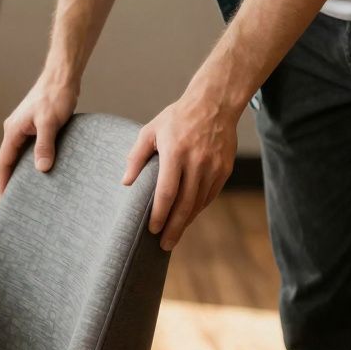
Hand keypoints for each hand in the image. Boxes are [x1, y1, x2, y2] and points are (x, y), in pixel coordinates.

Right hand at [0, 77, 78, 194]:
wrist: (62, 77)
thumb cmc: (55, 96)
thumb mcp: (50, 123)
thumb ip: (45, 146)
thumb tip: (41, 169)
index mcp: (13, 130)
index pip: (4, 162)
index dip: (4, 181)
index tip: (6, 200)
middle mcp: (15, 129)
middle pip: (9, 159)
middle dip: (12, 179)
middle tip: (17, 200)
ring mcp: (25, 126)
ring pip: (20, 153)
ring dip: (23, 169)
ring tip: (31, 188)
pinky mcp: (35, 124)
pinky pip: (30, 147)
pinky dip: (33, 159)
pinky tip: (43, 167)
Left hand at [123, 89, 238, 250]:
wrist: (214, 103)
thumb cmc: (177, 117)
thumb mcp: (150, 130)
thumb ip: (136, 156)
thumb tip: (125, 183)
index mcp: (176, 152)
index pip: (167, 192)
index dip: (160, 214)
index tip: (152, 230)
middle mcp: (197, 162)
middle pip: (185, 204)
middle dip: (174, 228)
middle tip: (164, 246)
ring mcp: (214, 166)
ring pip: (199, 202)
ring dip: (186, 221)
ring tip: (174, 235)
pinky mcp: (224, 169)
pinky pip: (210, 195)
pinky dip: (198, 208)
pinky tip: (188, 216)